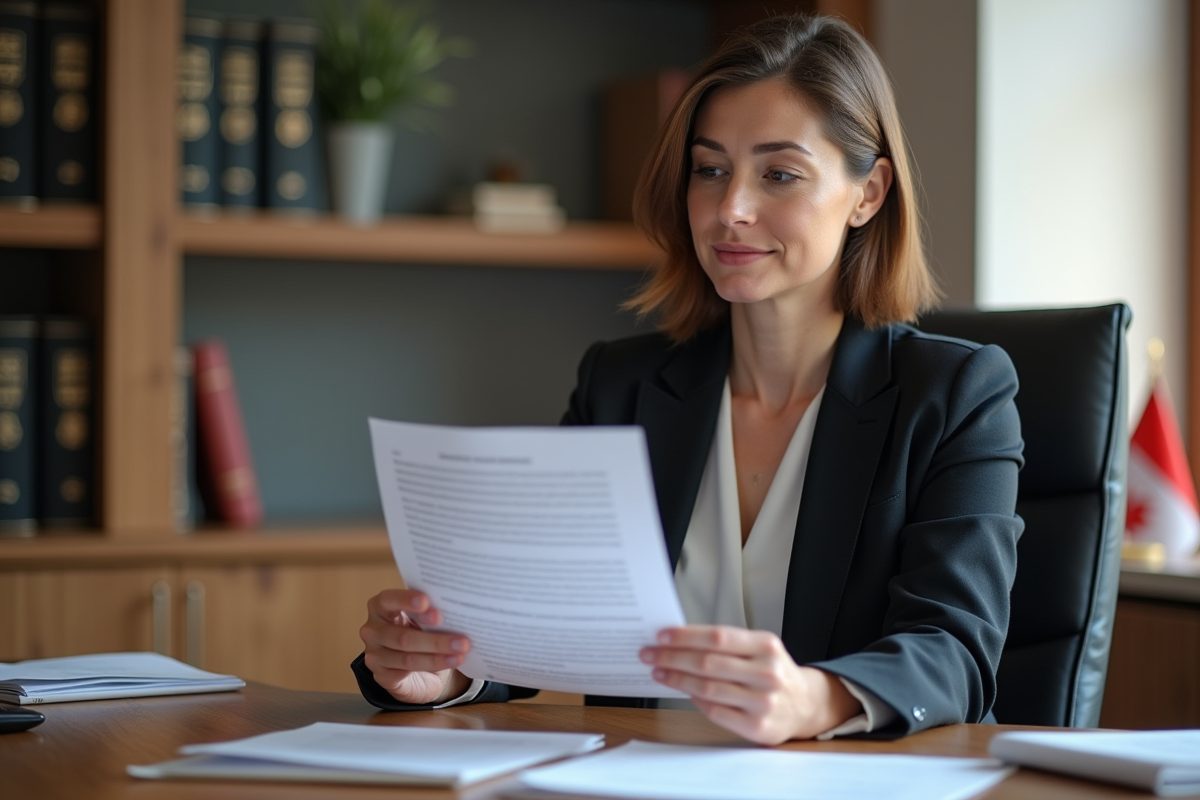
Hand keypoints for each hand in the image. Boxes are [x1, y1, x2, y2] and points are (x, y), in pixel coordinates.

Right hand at [360, 589, 471, 704]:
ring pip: (408, 658)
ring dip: (438, 656)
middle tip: (461, 639)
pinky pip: (407, 673)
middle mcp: (372, 630)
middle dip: (434, 639)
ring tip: (461, 652)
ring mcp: (374, 655)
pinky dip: (433, 666)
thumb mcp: (423, 619)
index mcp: (380, 607)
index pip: (387, 600)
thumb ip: (429, 613)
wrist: (417, 668)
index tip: (427, 601)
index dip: (405, 600)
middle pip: (402, 636)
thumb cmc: (420, 632)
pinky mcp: (381, 676)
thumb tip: (454, 610)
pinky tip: (451, 662)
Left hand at [640, 625, 861, 744]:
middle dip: (673, 657)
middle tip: (649, 654)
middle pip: (708, 662)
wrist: (805, 705)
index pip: (718, 637)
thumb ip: (726, 644)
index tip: (661, 636)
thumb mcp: (760, 648)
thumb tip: (679, 639)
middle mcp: (767, 673)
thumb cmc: (772, 671)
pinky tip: (682, 692)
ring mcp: (763, 702)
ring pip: (708, 688)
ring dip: (677, 679)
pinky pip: (716, 712)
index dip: (686, 636)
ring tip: (659, 672)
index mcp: (766, 645)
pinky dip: (695, 701)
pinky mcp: (757, 726)